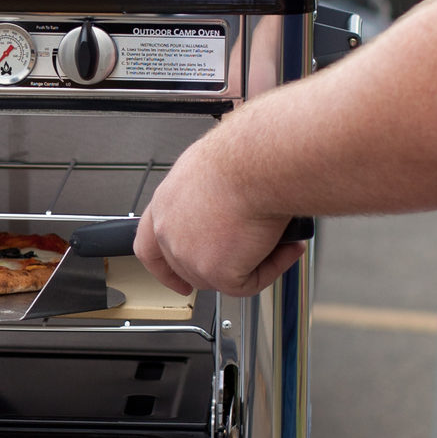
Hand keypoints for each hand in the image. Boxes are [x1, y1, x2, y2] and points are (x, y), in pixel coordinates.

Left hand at [134, 123, 304, 298]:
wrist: (257, 162)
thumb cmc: (243, 154)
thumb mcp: (213, 170)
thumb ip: (210, 199)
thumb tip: (231, 208)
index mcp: (165, 204)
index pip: (149, 247)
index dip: (163, 269)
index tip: (177, 281)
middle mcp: (170, 231)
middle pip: (188, 268)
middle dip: (220, 268)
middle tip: (253, 256)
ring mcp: (189, 255)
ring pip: (220, 278)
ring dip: (252, 262)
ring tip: (279, 238)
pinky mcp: (217, 272)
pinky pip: (248, 284)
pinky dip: (272, 267)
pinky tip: (287, 246)